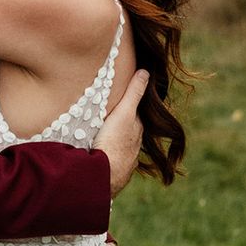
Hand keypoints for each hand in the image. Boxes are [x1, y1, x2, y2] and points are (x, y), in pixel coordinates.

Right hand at [93, 70, 146, 196]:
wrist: (105, 173)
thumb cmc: (114, 141)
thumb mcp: (124, 112)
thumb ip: (133, 93)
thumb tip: (146, 72)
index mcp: (136, 130)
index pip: (134, 116)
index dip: (128, 108)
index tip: (120, 102)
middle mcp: (134, 147)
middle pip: (128, 133)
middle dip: (121, 126)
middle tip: (108, 118)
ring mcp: (125, 161)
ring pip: (120, 148)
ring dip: (113, 143)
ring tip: (101, 137)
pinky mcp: (114, 173)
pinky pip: (112, 162)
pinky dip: (108, 157)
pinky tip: (99, 156)